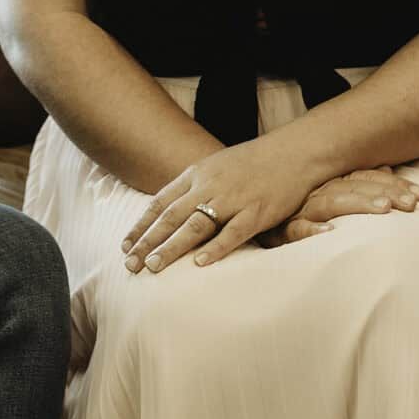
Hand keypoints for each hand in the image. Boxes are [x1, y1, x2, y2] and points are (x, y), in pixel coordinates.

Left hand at [123, 132, 318, 272]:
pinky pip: (233, 232)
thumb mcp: (216, 167)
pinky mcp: (257, 211)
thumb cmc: (254, 162)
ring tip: (153, 266)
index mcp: (197, 174)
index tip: (125, 246)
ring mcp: (233, 199)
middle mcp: (210, 185)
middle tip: (130, 264)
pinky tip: (200, 264)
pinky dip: (216, 248)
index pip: (160, 202)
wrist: (293, 151)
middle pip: (172, 216)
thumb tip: (170, 209)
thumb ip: (194, 186)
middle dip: (148, 241)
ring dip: (172, 247)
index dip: (141, 225)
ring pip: (196, 225)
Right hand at [267, 165, 418, 244]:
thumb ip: (356, 180)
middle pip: (354, 187)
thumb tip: (387, 166)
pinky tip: (328, 234)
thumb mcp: (326, 192)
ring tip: (383, 209)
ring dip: (357, 204)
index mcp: (327, 182)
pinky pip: (295, 229)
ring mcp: (298, 209)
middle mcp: (315, 191)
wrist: (247, 214)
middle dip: (385, 193)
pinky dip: (311, 231)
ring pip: (330, 202)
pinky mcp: (279, 229)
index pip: (364, 177)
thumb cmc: (292, 206)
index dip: (393, 183)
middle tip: (412, 203)